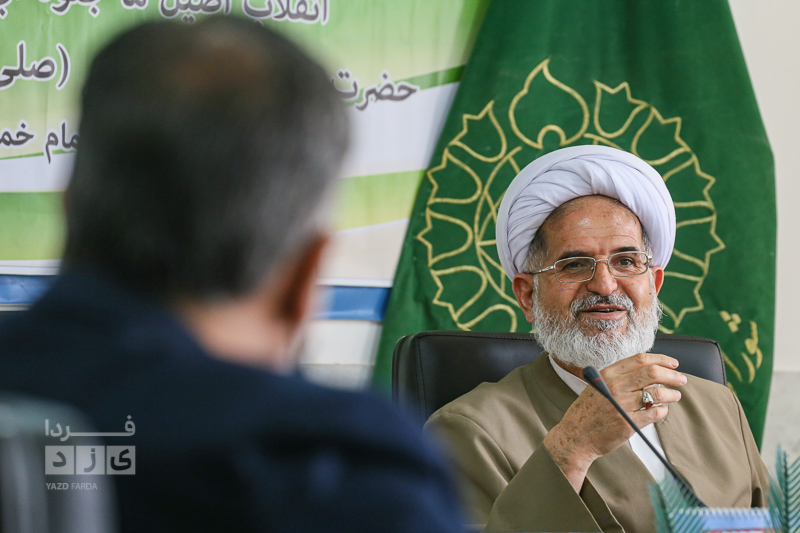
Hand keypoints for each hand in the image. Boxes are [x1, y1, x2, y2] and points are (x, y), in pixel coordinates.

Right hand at [542, 353, 685, 491]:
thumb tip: (648, 370)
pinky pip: (655, 413)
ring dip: (672, 394)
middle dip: (672, 375)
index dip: (661, 360)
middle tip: (681, 379)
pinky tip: (662, 410)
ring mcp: (622, 405)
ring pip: (658, 393)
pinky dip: (663, 411)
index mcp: (608, 374)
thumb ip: (619, 377)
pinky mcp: (628, 423)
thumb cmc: (588, 411)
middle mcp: (615, 387)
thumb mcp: (598, 386)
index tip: (673, 363)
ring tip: (676, 396)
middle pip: (652, 373)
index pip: (640, 360)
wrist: (576, 436)